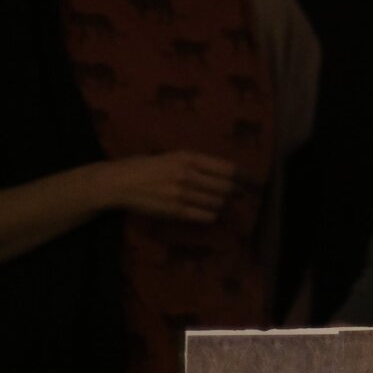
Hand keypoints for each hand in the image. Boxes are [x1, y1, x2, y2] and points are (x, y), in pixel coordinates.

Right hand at [93, 151, 239, 221]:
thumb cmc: (144, 166)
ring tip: (217, 203)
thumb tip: (227, 174)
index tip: (256, 181)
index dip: (246, 176)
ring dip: (221, 204)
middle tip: (240, 195)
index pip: (228, 168)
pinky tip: (206, 212)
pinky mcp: (176, 211)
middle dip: (236, 192)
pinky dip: (210, 215)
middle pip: (227, 187)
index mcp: (188, 157)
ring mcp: (182, 194)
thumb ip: (196, 163)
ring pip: (218, 203)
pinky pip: (206, 216)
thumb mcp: (171, 156)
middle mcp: (187, 174)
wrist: (116, 183)